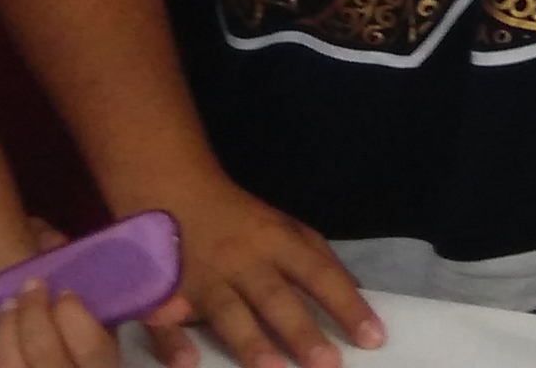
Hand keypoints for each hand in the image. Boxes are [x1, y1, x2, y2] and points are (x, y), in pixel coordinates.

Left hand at [0, 276, 198, 367]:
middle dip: (34, 313)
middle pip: (45, 354)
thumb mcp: (119, 351)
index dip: (74, 315)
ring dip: (5, 329)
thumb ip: (153, 328)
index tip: (66, 293)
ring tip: (8, 308)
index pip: (92, 350)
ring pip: (10, 367)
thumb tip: (178, 304)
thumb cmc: (91, 367)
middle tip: (31, 288)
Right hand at [135, 175, 378, 367]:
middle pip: (275, 297)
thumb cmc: (238, 219)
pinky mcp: (161, 291)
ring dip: (250, 341)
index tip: (374, 337)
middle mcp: (242, 261)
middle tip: (328, 364)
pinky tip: (187, 363)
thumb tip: (359, 296)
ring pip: (227, 311)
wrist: (168, 186)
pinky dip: (173, 342)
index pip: (319, 275)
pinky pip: (164, 320)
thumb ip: (318, 260)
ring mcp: (201, 276)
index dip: (347, 305)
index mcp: (277, 243)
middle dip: (301, 330)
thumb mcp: (284, 227)